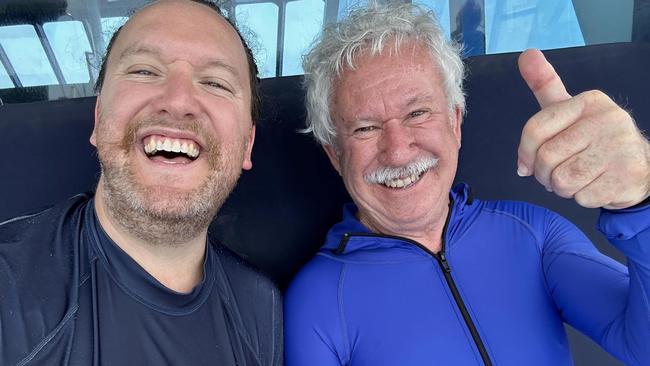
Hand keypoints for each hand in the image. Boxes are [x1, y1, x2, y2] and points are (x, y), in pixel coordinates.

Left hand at [517, 49, 649, 208]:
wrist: (640, 168)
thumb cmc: (593, 139)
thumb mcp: (569, 109)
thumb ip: (546, 84)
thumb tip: (526, 54)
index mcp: (589, 102)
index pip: (535, 129)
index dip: (524, 153)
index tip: (526, 164)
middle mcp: (607, 120)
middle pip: (546, 159)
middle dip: (545, 174)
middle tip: (559, 172)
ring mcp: (619, 148)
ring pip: (562, 180)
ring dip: (562, 188)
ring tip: (578, 178)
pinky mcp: (626, 176)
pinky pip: (581, 197)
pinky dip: (582, 198)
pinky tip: (595, 186)